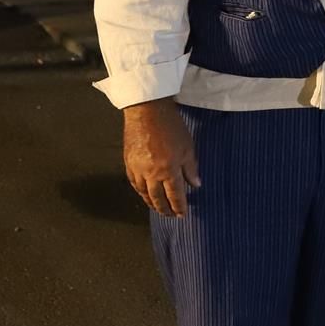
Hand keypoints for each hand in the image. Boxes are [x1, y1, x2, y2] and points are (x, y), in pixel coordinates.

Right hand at [124, 100, 200, 216]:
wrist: (147, 109)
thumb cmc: (171, 125)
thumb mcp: (188, 146)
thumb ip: (191, 168)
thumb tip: (196, 185)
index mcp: (168, 170)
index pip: (175, 195)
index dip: (179, 207)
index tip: (182, 214)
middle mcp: (151, 174)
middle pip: (158, 198)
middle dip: (165, 209)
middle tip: (170, 215)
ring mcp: (137, 169)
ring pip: (144, 193)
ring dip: (151, 203)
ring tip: (157, 208)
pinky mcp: (128, 162)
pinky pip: (133, 183)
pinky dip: (139, 191)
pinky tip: (144, 194)